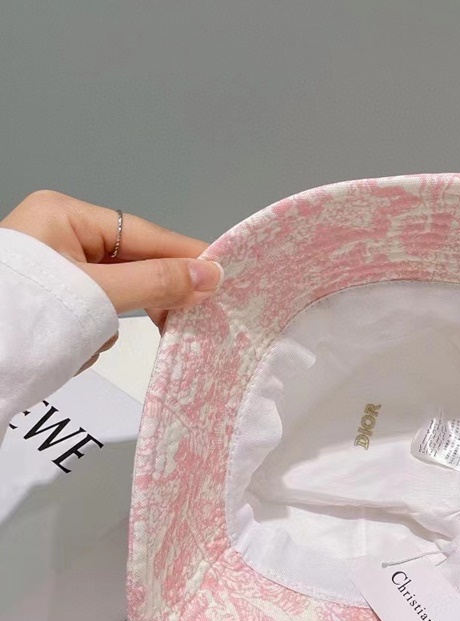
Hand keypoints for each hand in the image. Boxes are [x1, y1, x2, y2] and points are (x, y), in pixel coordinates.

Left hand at [1, 190, 222, 336]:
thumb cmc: (22, 318)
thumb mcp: (97, 297)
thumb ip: (157, 284)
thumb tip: (211, 275)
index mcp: (64, 218)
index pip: (144, 235)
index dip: (185, 256)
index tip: (223, 274)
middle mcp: (58, 239)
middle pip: (131, 266)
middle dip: (146, 296)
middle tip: (187, 318)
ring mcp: (53, 275)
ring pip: (113, 297)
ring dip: (107, 324)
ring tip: (88, 339)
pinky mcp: (50, 307)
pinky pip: (92, 317)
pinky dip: (89, 337)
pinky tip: (71, 348)